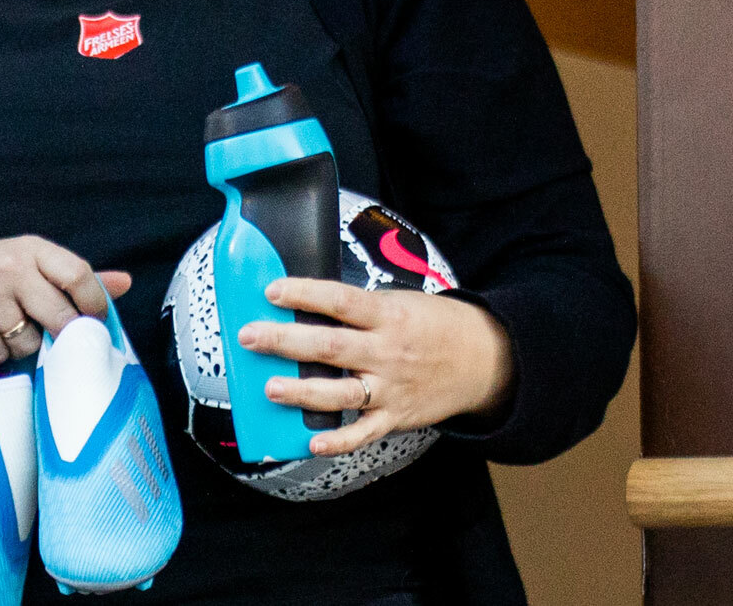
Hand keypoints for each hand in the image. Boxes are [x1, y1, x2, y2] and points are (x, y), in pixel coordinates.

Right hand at [0, 237, 131, 365]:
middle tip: (60, 340)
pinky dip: (0, 356)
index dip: (95, 302)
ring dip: (26, 347)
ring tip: (12, 333)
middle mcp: (11, 268)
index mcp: (33, 250)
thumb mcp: (31, 263)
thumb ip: (74, 277)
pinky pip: (0, 353)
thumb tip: (125, 283)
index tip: (96, 320)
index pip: (78, 274)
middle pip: (59, 314)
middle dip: (65, 334)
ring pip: (29, 341)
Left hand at [239, 280, 513, 456]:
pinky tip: (313, 442)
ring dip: (303, 392)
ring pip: (341, 392)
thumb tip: (307, 307)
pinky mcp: (395, 416)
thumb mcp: (401, 303)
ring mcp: (391, 387)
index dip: (306, 293)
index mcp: (389, 315)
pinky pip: (364, 433)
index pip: (341, 301)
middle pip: (331, 346)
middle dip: (287, 341)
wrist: (482, 359)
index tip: (272, 291)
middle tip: (250, 337)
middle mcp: (388, 351)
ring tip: (269, 388)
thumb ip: (360, 310)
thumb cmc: (434, 325)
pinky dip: (340, 440)